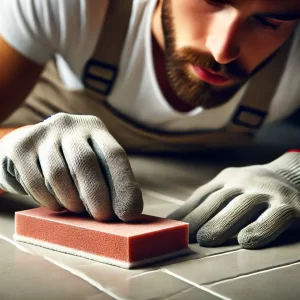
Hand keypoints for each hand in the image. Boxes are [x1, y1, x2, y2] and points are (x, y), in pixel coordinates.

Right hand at [0, 113, 142, 221]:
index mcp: (95, 128)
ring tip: (77, 209)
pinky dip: (48, 200)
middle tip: (103, 217)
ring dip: (71, 200)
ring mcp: (43, 134)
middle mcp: (70, 125)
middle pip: (86, 162)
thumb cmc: (69, 163)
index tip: (129, 213)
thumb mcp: (93, 163)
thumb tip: (130, 212)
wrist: (28, 151)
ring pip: (58, 174)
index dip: (123, 185)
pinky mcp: (20, 148)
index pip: (114, 154)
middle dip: (96, 195)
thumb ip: (109, 181)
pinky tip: (56, 205)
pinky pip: (35, 181)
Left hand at [168, 152, 299, 248]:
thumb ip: (209, 201)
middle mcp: (246, 181)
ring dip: (222, 223)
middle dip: (199, 218)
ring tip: (206, 240)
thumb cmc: (255, 189)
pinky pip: (273, 218)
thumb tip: (177, 220)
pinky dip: (259, 230)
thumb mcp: (232, 188)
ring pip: (241, 206)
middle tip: (185, 236)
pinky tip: (246, 241)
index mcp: (228, 178)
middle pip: (218, 200)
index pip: (203, 195)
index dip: (186, 211)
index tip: (170, 227)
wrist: (295, 176)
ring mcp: (268, 191)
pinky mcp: (291, 206)